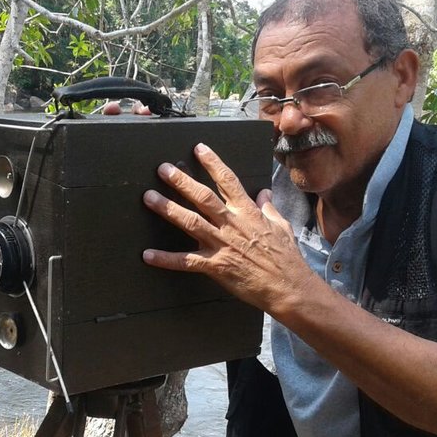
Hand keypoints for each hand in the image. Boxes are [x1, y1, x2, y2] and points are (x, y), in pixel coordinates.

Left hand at [141, 143, 312, 311]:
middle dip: (182, 182)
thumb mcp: (282, 227)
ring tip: (149, 197)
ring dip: (169, 209)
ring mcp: (223, 245)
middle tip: (163, 169)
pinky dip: (166, 259)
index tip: (199, 148)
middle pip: (203, 198)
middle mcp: (232, 224)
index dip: (213, 163)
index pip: (229, 181)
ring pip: (191, 223)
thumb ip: (269, 208)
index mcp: (248, 212)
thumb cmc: (287, 258)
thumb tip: (264, 194)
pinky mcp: (216, 267)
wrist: (288, 287)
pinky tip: (147, 255)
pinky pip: (187, 262)